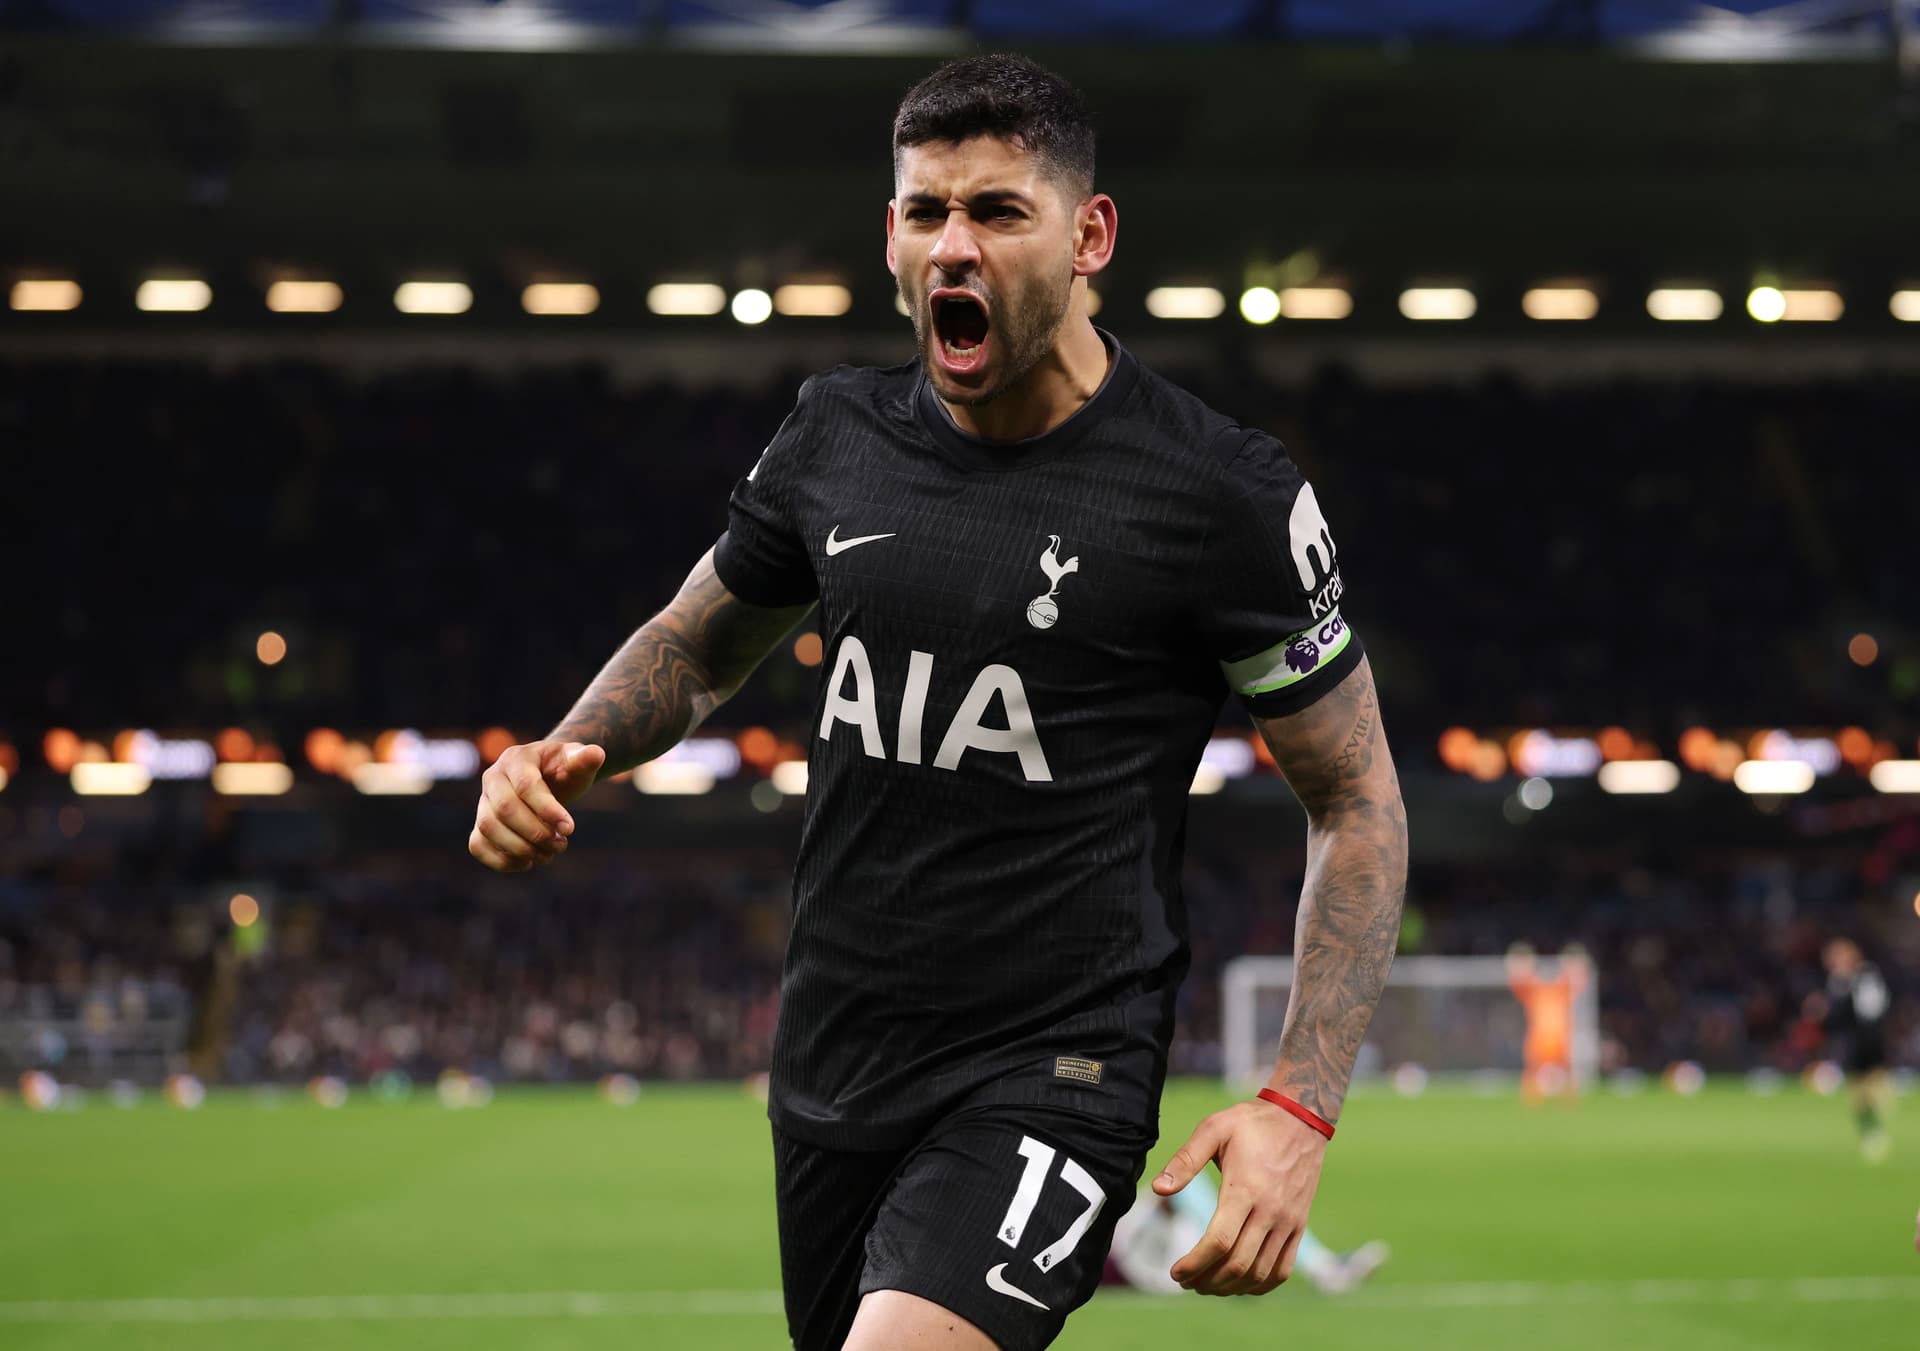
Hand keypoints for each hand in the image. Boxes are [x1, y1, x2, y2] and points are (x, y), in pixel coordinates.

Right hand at [468, 740, 605, 871]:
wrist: (548, 779)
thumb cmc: (564, 770)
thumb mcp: (577, 761)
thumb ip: (585, 758)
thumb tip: (596, 754)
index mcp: (516, 758)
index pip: (526, 785)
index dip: (547, 810)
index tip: (570, 829)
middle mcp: (493, 777)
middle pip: (504, 809)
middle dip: (534, 832)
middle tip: (561, 845)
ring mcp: (483, 801)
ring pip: (488, 828)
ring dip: (519, 848)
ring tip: (548, 855)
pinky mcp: (480, 824)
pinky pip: (477, 844)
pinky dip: (500, 860)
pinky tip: (528, 863)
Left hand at [1152, 1099, 1327, 1295]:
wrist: (1301, 1119)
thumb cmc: (1251, 1123)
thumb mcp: (1213, 1128)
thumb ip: (1185, 1160)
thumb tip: (1158, 1188)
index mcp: (1245, 1189)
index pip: (1219, 1241)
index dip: (1194, 1263)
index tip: (1175, 1272)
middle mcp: (1270, 1211)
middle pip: (1238, 1264)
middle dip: (1206, 1280)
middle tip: (1185, 1282)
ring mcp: (1288, 1221)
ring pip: (1259, 1272)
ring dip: (1230, 1287)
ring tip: (1206, 1285)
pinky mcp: (1299, 1225)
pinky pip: (1283, 1269)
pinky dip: (1260, 1285)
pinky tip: (1240, 1285)